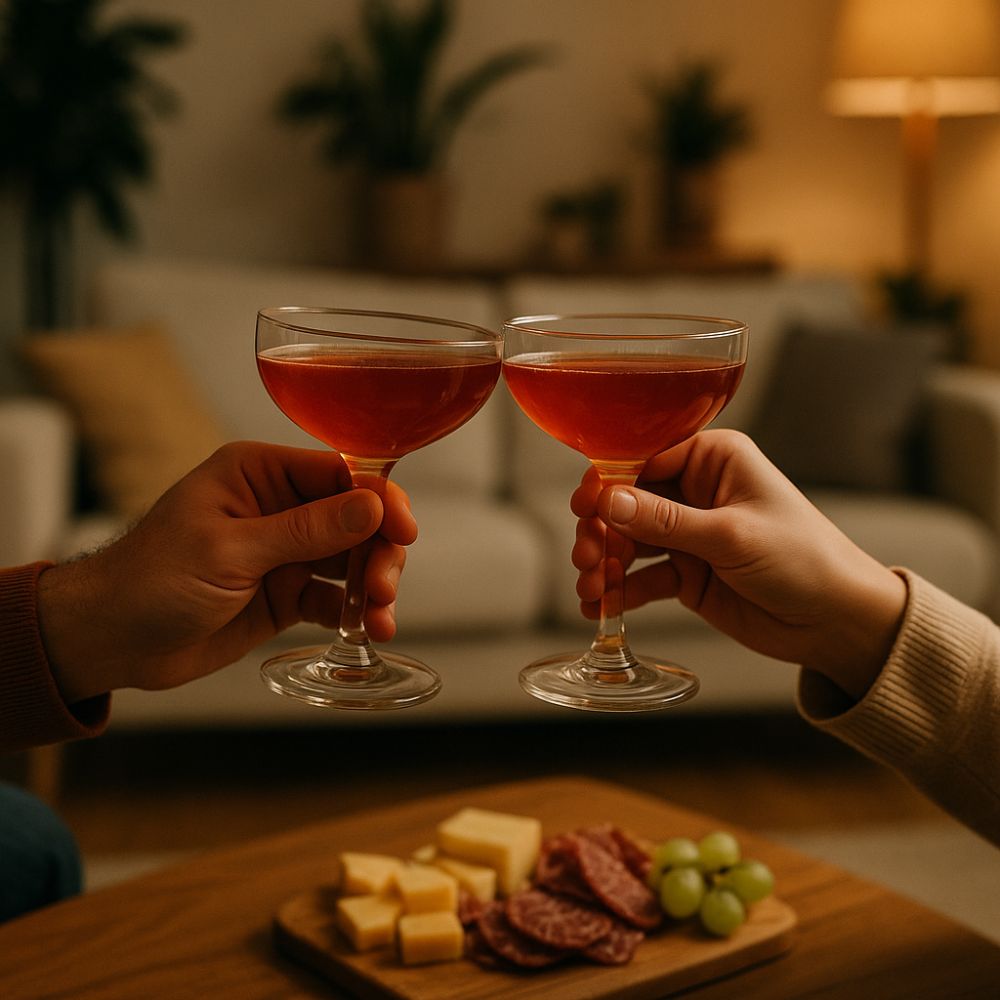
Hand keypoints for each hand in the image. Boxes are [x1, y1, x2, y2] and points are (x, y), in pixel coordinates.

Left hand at [38, 442, 416, 702]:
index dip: (379, 499)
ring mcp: (286, 552)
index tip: (404, 530)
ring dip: (373, 584)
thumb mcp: (230, 550)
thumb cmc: (151, 580)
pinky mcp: (287, 593)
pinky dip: (356, 612)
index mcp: (259, 474)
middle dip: (379, 550)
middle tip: (382, 587)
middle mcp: (279, 507)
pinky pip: (336, 596)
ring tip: (379, 617)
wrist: (112, 641)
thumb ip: (306, 530)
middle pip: (357, 517)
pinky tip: (367, 629)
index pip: (339, 473)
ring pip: (354, 558)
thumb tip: (373, 505)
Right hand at [571, 430, 906, 700]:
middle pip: (627, 502)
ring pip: (629, 541)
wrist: (837, 622)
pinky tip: (601, 608)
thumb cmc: (804, 560)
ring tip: (592, 589)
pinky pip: (642, 577)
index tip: (584, 507)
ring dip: (605, 563)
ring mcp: (689, 534)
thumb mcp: (731, 536)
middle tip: (587, 558)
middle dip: (602, 530)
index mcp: (714, 460)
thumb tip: (608, 502)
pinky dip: (620, 591)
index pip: (644, 457)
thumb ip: (666, 521)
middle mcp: (697, 491)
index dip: (608, 482)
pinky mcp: (687, 574)